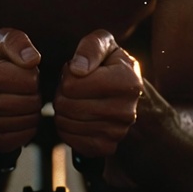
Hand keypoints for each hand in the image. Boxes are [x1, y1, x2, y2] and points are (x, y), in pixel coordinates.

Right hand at [0, 29, 42, 151]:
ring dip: (32, 110)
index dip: (32, 75)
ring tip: (20, 100)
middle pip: (30, 102)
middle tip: (23, 89)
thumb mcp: (0, 42)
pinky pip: (22, 138)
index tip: (20, 73)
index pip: (29, 80)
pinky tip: (17, 116)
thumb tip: (32, 60)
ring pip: (28, 121)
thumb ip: (17, 43)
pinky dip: (27, 127)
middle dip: (34, 93)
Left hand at [54, 30, 143, 156]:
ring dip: (62, 110)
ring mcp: (117, 132)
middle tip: (72, 88)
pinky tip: (76, 116)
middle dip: (62, 93)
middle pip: (66, 105)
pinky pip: (71, 140)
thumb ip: (91, 47)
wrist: (130, 95)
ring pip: (65, 123)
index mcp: (127, 82)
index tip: (77, 72)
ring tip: (75, 100)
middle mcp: (126, 111)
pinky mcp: (107, 147)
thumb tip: (77, 69)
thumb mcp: (105, 44)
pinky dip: (67, 128)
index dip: (67, 75)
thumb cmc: (112, 65)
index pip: (72, 85)